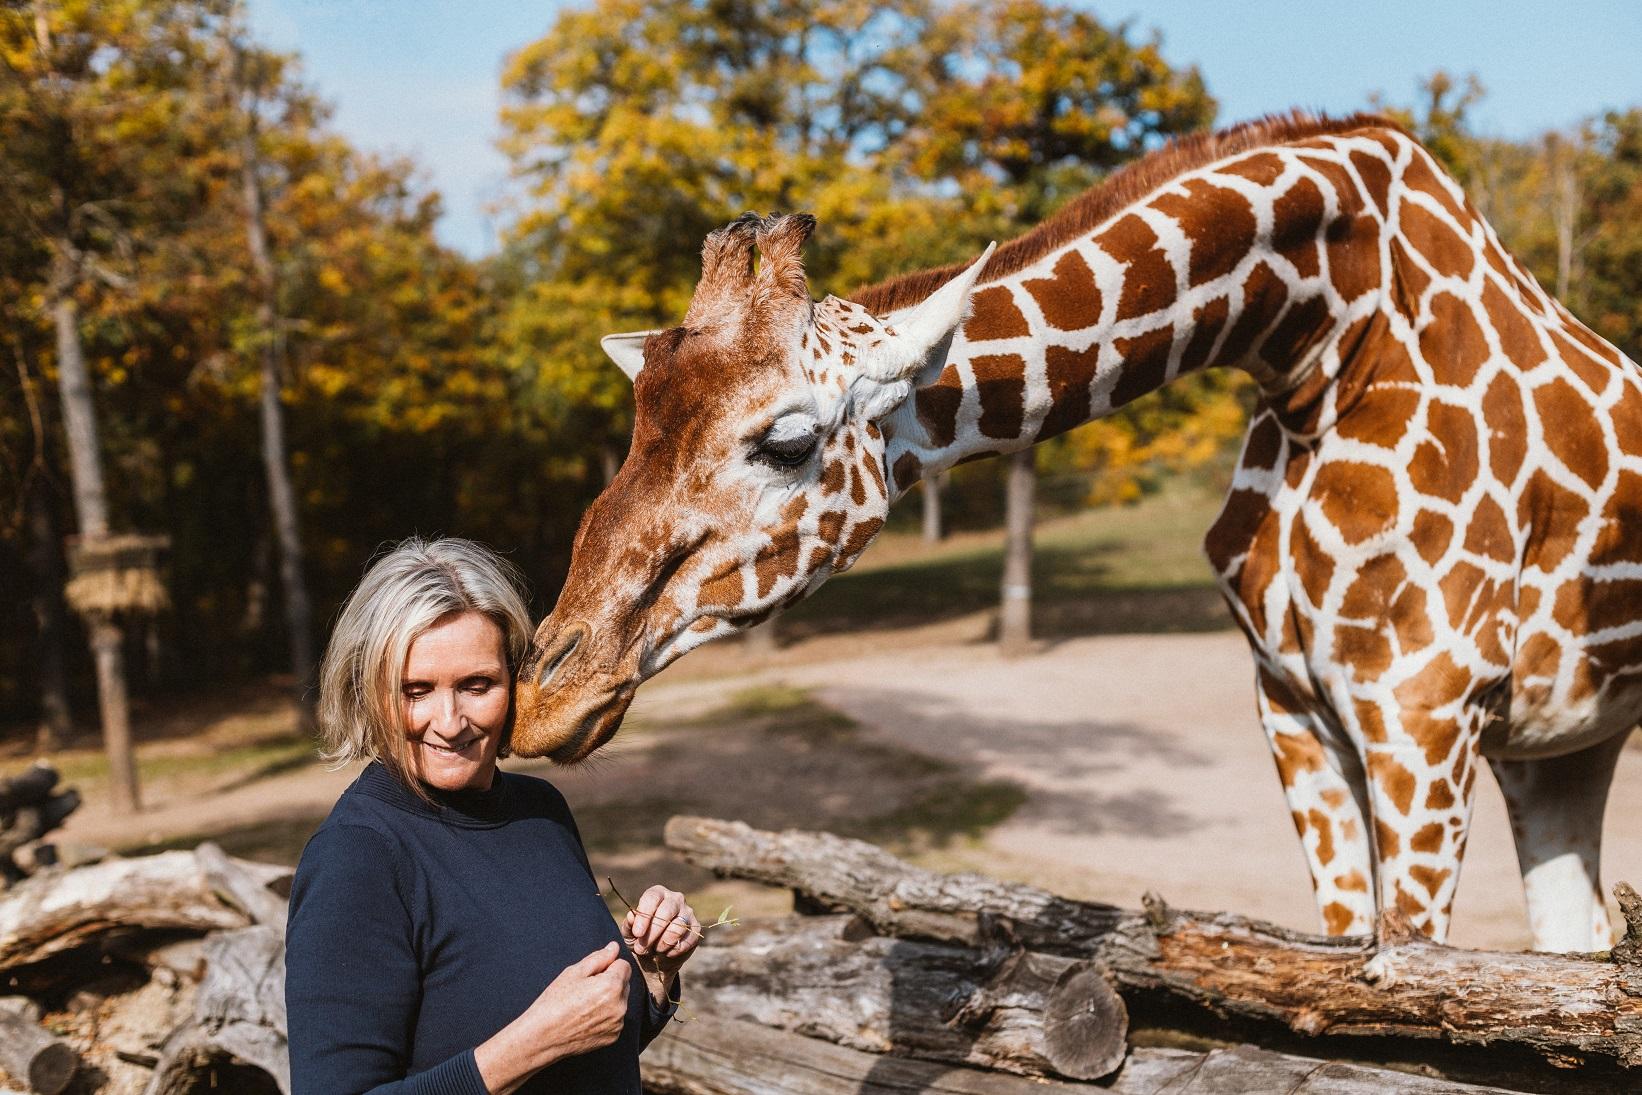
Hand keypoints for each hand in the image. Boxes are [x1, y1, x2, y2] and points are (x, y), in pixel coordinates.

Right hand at [475, 941, 630, 1092]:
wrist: (542, 1037)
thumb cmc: (554, 1002)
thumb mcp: (574, 972)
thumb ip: (599, 957)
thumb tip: (614, 948)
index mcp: (612, 986)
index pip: (624, 966)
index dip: (608, 966)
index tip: (592, 975)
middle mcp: (620, 1006)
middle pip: (624, 984)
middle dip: (611, 982)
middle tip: (585, 990)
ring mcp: (617, 1024)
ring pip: (620, 1002)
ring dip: (610, 1000)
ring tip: (584, 1005)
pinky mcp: (613, 1037)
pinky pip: (616, 1019)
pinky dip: (606, 1016)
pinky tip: (587, 1018)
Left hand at [621, 885, 699, 1001]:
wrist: (655, 956)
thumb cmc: (641, 939)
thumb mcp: (630, 933)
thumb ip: (628, 925)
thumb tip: (631, 917)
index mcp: (657, 894)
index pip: (652, 898)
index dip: (644, 916)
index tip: (637, 933)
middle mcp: (675, 898)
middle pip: (667, 910)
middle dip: (653, 932)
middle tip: (641, 948)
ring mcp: (688, 912)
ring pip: (678, 926)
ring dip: (663, 943)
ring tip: (655, 950)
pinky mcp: (696, 928)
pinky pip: (688, 939)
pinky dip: (675, 950)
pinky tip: (667, 952)